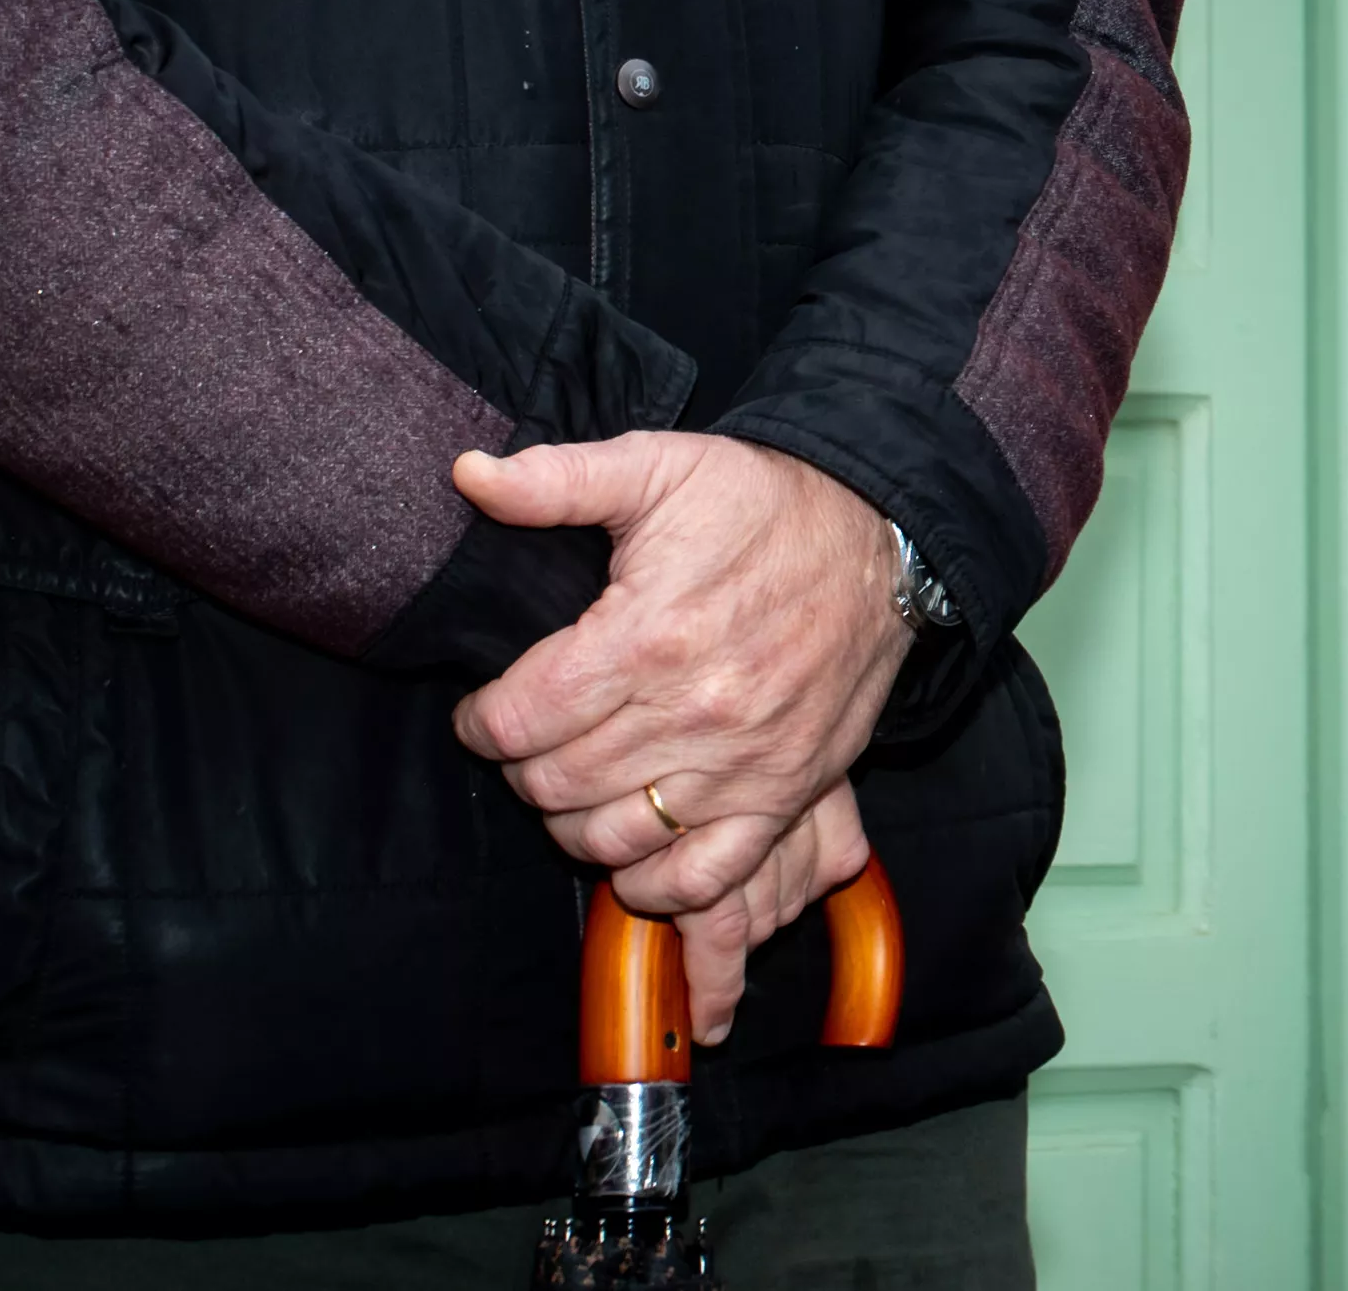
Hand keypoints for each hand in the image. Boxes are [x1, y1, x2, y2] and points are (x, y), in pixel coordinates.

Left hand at [450, 433, 913, 1033]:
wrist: (880, 533)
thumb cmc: (761, 500)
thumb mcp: (659, 466)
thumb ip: (557, 479)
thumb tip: (467, 476)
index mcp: (647, 633)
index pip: (519, 719)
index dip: (480, 723)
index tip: (483, 711)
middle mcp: (692, 709)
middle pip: (554, 784)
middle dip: (520, 768)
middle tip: (528, 743)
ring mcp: (741, 761)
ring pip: (612, 837)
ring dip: (571, 823)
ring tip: (571, 784)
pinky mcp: (785, 793)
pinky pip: (702, 875)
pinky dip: (653, 882)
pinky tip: (633, 853)